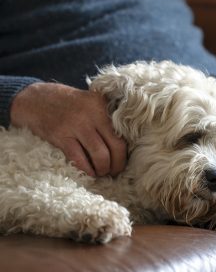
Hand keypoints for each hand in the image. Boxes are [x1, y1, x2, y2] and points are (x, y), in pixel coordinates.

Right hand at [10, 82, 126, 176]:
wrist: (34, 99)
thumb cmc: (68, 104)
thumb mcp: (90, 102)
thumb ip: (106, 118)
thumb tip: (123, 145)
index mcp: (102, 105)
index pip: (122, 134)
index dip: (124, 153)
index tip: (122, 162)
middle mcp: (92, 114)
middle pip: (116, 146)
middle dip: (117, 165)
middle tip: (114, 172)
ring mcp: (76, 125)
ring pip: (100, 155)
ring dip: (103, 169)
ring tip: (101, 172)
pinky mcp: (61, 136)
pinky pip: (80, 159)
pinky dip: (87, 170)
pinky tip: (89, 172)